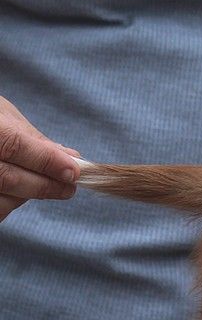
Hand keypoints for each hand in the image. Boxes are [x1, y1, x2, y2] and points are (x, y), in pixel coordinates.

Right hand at [0, 96, 80, 221]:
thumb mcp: (1, 115)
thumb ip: (33, 138)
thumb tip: (71, 157)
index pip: (13, 145)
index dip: (46, 160)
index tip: (75, 171)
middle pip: (7, 178)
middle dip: (45, 185)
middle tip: (70, 187)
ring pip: (0, 200)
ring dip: (27, 196)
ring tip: (45, 186)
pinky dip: (8, 204)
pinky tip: (17, 193)